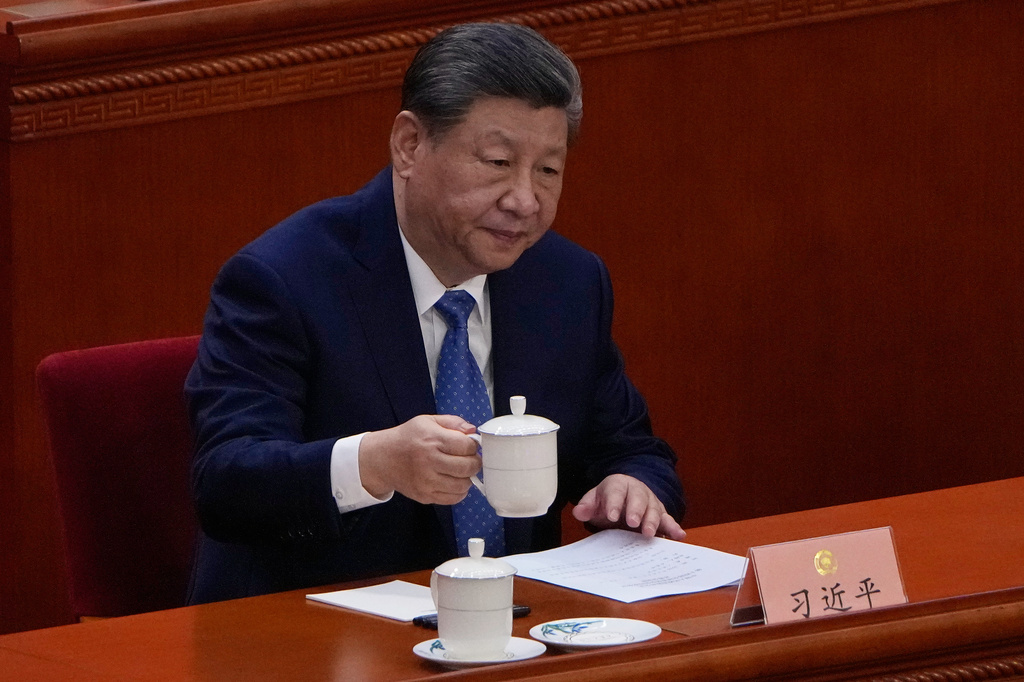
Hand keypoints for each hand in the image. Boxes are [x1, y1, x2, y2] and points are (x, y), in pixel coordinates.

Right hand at [357, 415, 480, 504]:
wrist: (383, 459)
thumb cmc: (407, 438)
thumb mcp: (428, 421)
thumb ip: (453, 422)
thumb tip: (472, 431)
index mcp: (432, 440)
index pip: (467, 446)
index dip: (473, 445)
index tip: (470, 445)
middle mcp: (429, 461)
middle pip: (468, 467)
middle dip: (475, 462)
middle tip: (470, 459)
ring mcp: (427, 481)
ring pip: (463, 485)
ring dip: (467, 478)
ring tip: (461, 471)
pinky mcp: (425, 495)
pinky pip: (453, 498)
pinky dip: (459, 491)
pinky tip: (453, 481)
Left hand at [572, 474, 685, 539]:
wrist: (625, 495)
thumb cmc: (609, 500)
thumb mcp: (595, 501)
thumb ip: (587, 506)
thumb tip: (578, 511)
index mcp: (618, 485)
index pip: (615, 491)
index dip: (613, 503)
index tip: (611, 516)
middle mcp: (637, 491)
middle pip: (638, 498)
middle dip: (635, 510)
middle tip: (632, 523)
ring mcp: (651, 502)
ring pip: (653, 509)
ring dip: (652, 521)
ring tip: (648, 533)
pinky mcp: (661, 515)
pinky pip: (668, 520)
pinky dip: (673, 528)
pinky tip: (679, 536)